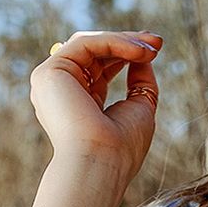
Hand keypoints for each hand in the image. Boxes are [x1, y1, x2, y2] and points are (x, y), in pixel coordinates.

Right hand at [30, 29, 162, 182]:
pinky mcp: (50, 72)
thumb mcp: (139, 110)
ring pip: (90, 44)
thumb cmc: (121, 149)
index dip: (126, 54)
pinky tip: (138, 51)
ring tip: (151, 48)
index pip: (100, 67)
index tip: (155, 48)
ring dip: (124, 41)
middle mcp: (61, 90)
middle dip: (128, 42)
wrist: (101, 165)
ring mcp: (52, 81)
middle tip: (157, 41)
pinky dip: (114, 43)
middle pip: (94, 52)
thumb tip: (145, 55)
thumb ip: (140, 83)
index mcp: (78, 103)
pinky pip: (86, 44)